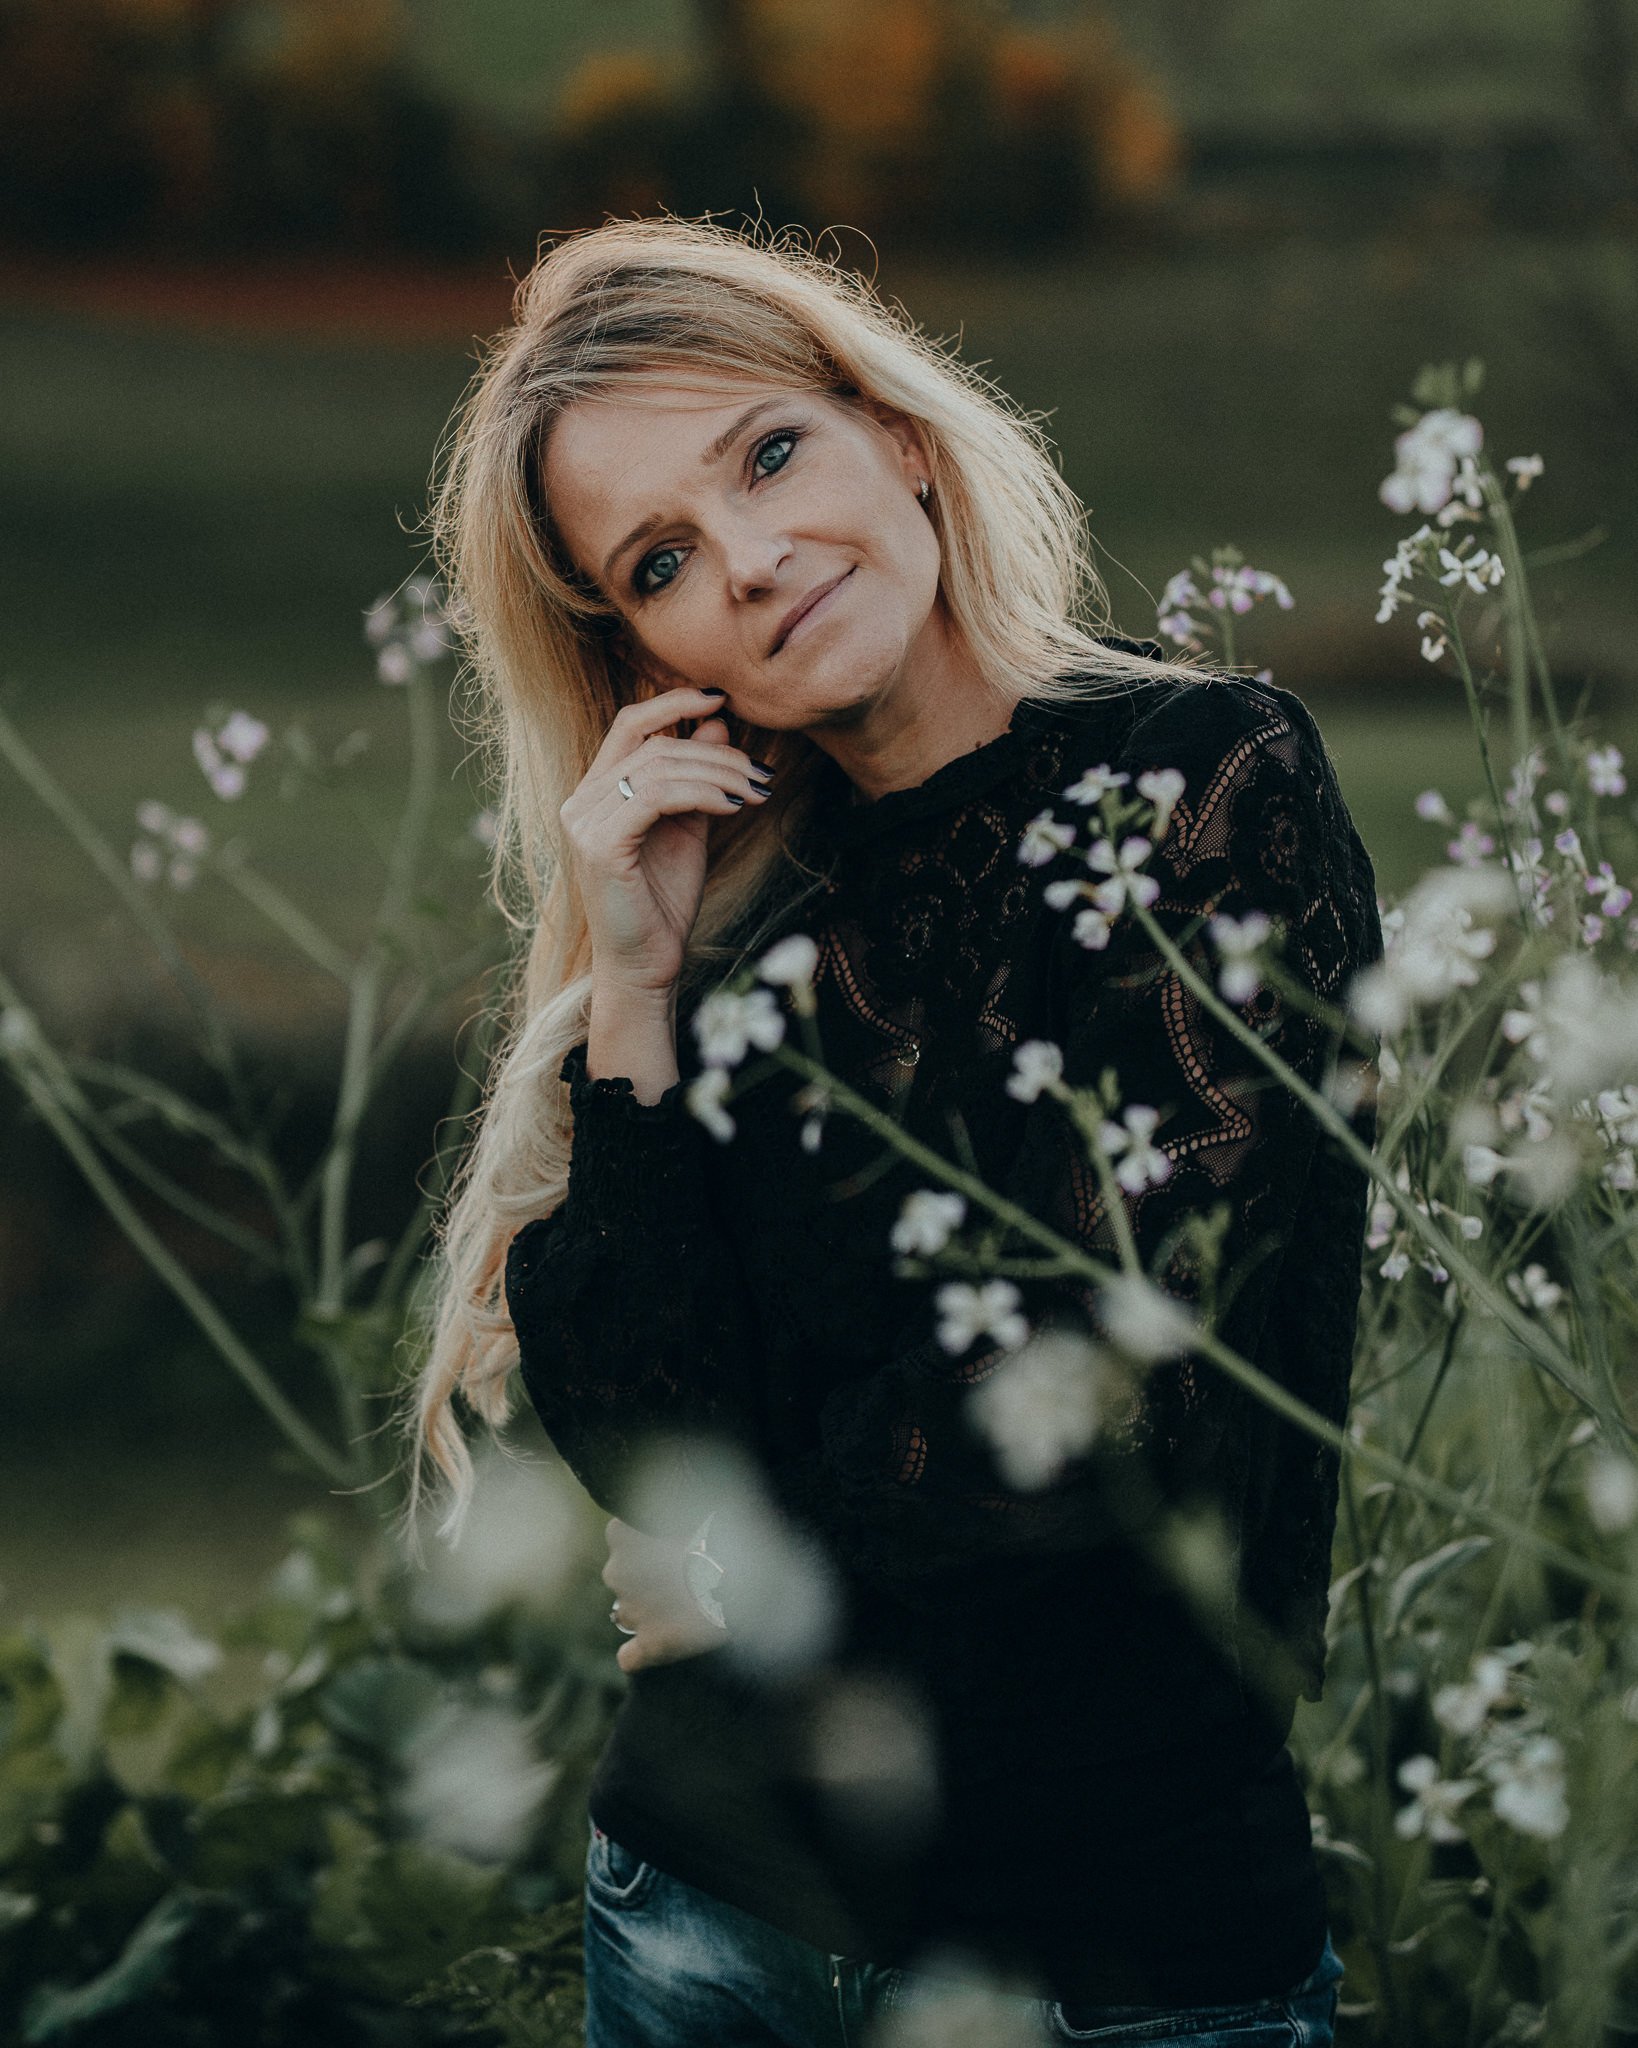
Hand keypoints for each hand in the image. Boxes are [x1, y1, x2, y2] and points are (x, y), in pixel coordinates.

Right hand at [560, 685, 776, 998]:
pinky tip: (734, 806)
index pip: (630, 725)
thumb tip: (718, 722)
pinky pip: (657, 797)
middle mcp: (581, 801)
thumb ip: (697, 778)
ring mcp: (584, 822)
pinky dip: (703, 794)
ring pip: (659, 768)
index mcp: (596, 792)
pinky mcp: (599, 845)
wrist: (646, 966)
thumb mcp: (688, 828)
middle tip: (762, 772)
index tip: (721, 697)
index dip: (673, 701)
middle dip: (717, 753)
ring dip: (719, 773)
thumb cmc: (663, 902)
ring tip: (757, 790)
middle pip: (655, 745)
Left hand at [601, 1515, 730, 1675]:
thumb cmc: (723, 1534)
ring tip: (688, 1604)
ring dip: (650, 1609)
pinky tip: (662, 1645)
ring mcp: (631, 1612)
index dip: (645, 1542)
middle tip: (684, 1573)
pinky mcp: (652, 1645)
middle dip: (647, 1577)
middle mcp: (617, 1574)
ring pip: (629, 1613)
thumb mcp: (694, 1513)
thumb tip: (685, 1528)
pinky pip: (630, 1658)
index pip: (620, 1535)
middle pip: (623, 1576)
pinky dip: (640, 1654)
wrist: (743, 1575)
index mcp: (623, 1535)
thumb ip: (674, 1521)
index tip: (670, 1543)